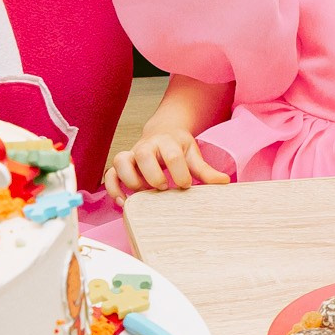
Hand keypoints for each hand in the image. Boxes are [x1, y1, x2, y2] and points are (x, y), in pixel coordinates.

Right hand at [105, 126, 230, 196]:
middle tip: (163, 187)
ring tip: (143, 193)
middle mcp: (146, 146)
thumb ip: (205, 170)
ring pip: (121, 161)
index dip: (179, 171)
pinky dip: (113, 188)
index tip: (185, 185)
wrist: (162, 132)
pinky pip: (110, 175)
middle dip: (153, 174)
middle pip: (143, 154)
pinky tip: (123, 202)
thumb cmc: (178, 146)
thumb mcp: (193, 154)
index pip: (172, 154)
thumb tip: (224, 181)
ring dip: (131, 180)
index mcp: (167, 141)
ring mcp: (132, 155)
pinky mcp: (122, 165)